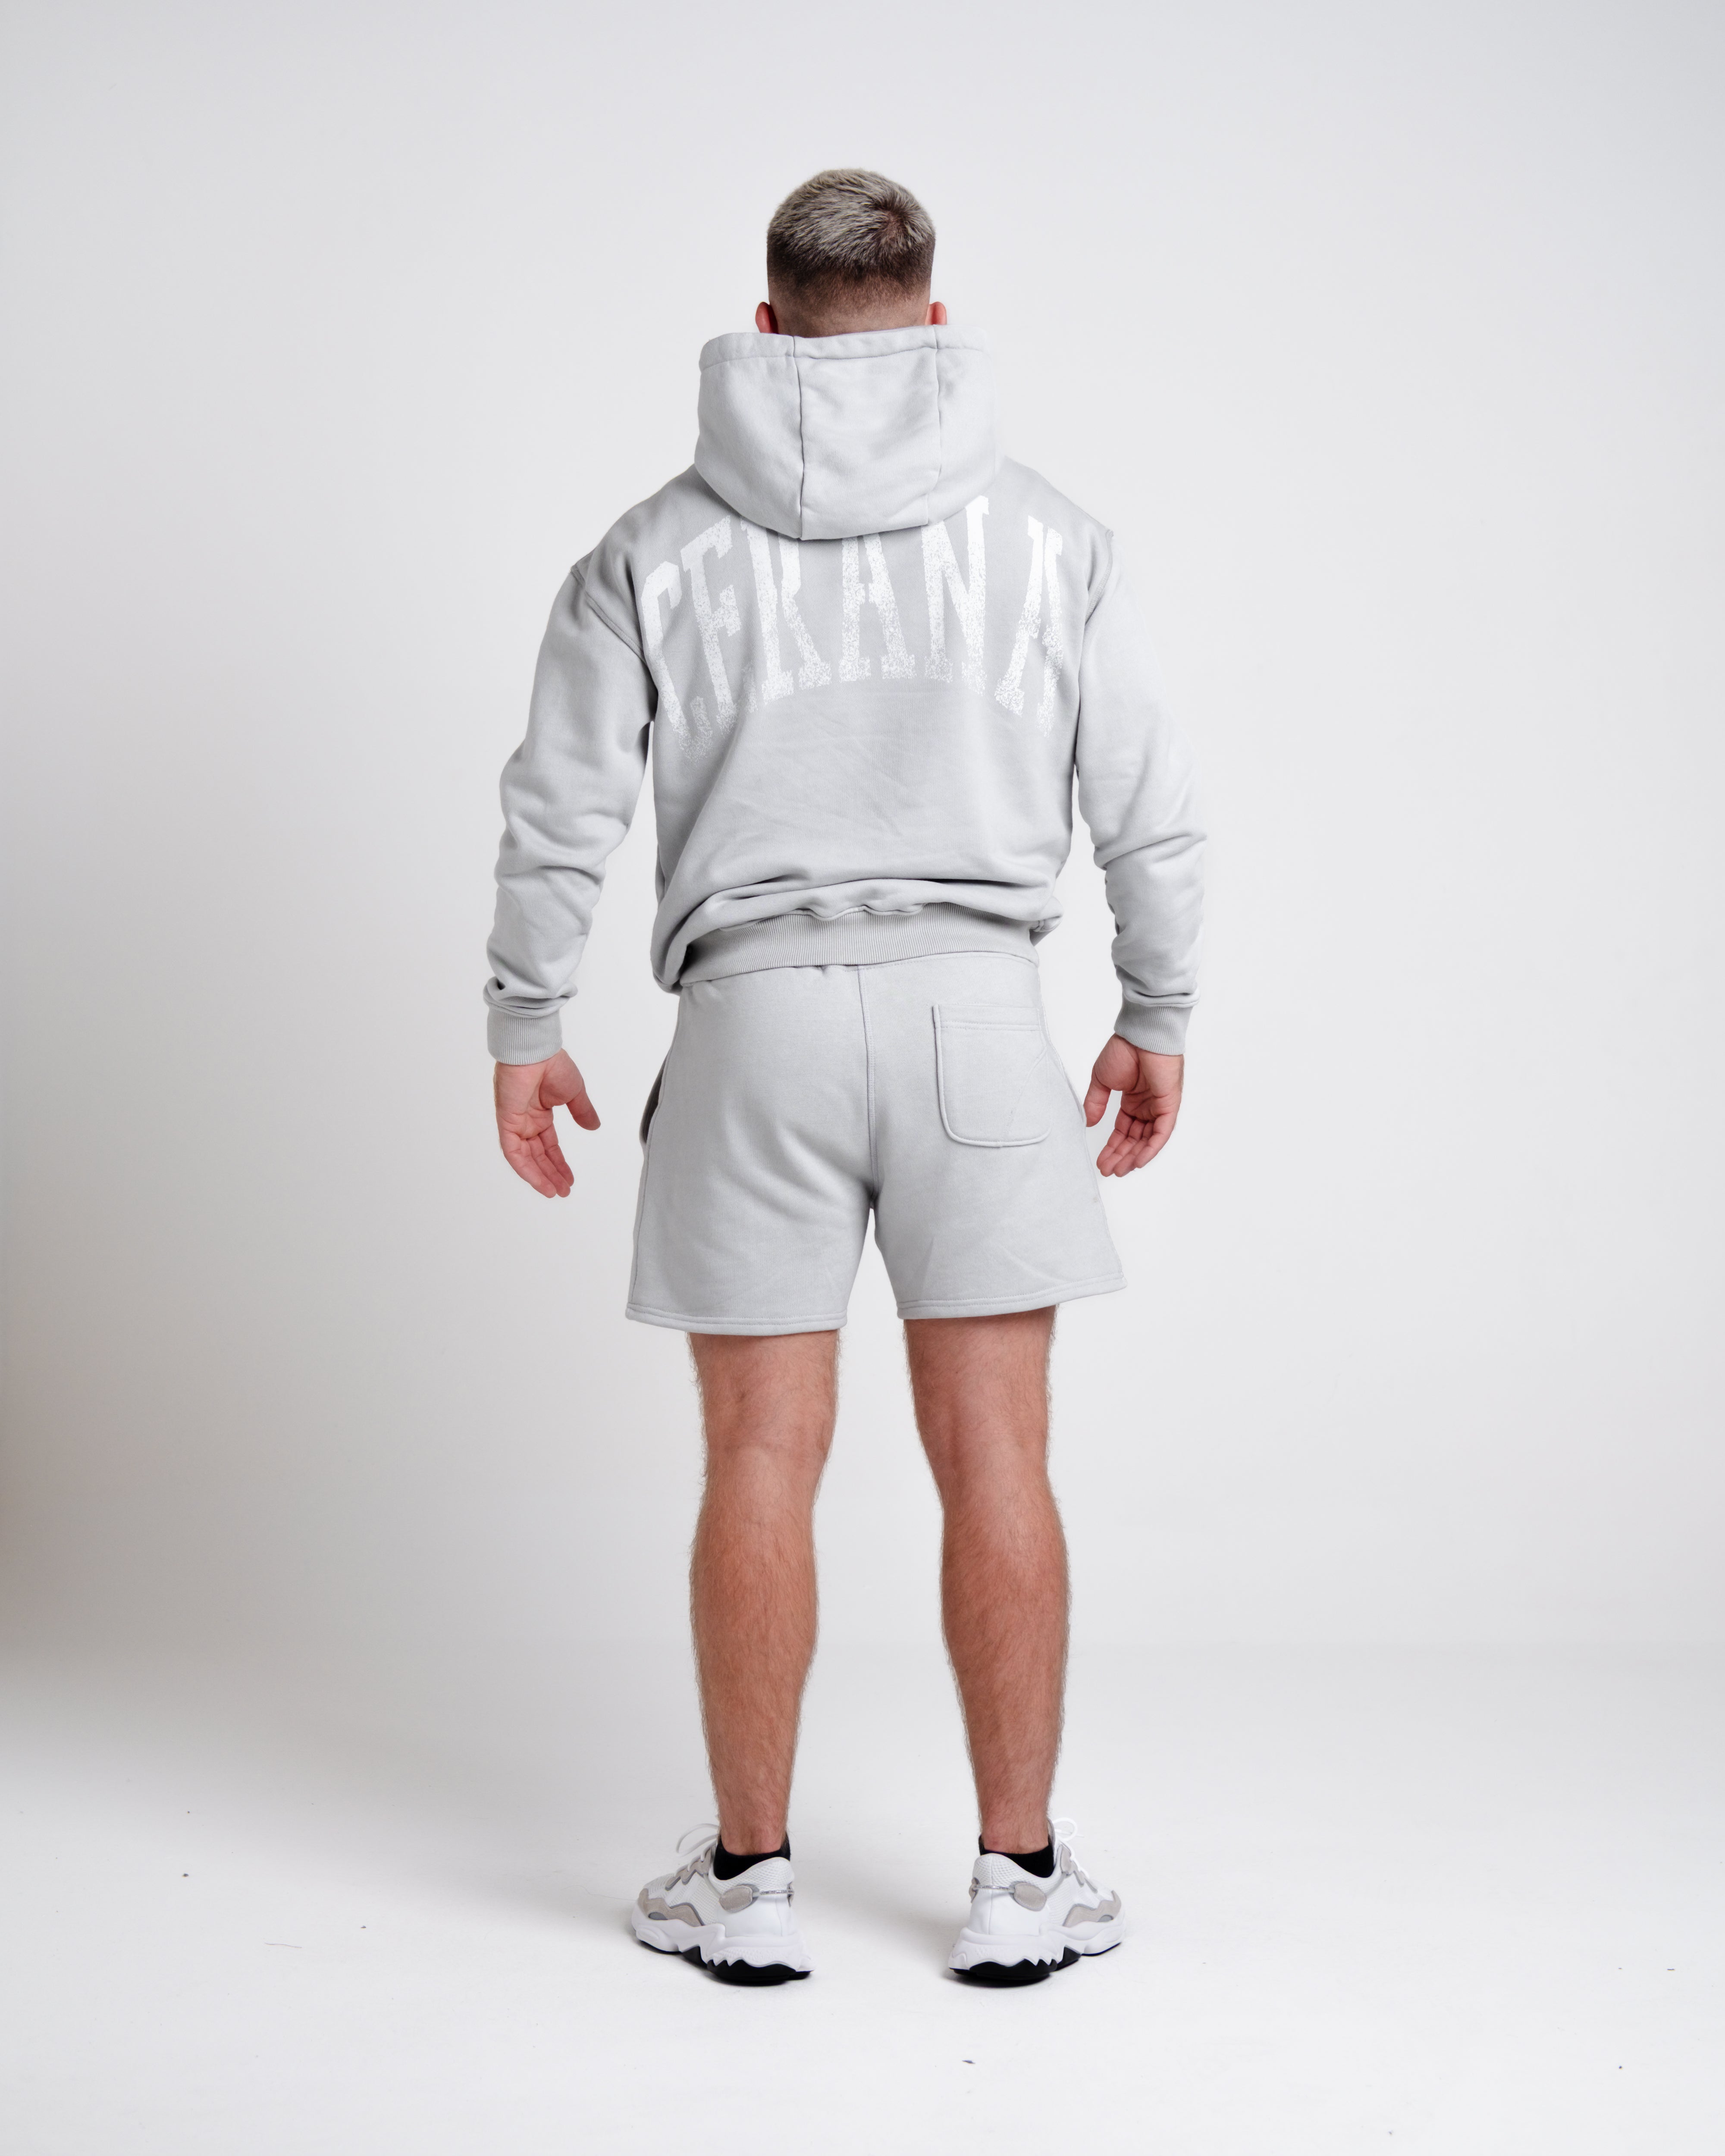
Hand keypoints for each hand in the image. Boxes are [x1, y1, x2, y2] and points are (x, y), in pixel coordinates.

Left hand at [494, 1051, 598, 1197]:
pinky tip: (539, 1180)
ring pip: (525, 1158)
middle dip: (550, 1174)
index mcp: (539, 1113)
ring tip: (554, 1191)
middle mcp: (526, 1120)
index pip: (549, 1145)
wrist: (536, 1049)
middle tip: (563, 1190)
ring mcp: (515, 1122)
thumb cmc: (552, 1063)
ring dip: (539, 1176)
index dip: (559, 1163)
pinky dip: (525, 1168)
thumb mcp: (574, 1093)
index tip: (570, 1179)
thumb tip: (593, 1127)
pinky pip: (513, 1151)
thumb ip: (582, 1112)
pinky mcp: (507, 1122)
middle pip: (537, 1155)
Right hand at [1082, 1036, 1183, 1177]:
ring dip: (1134, 1157)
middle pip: (1135, 1139)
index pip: (1123, 1131)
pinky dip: (1151, 1149)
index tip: (1101, 1162)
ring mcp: (1159, 1107)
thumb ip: (1096, 1103)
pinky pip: (1161, 1133)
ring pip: (1147, 1140)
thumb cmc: (1124, 1050)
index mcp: (1133, 1100)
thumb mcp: (1102, 1080)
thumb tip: (1089, 1123)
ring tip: (1119, 1170)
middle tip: (1108, 1171)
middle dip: (1121, 1156)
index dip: (1112, 1147)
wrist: (1141, 1034)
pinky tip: (1137, 1161)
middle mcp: (1147, 1106)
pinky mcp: (1169, 1105)